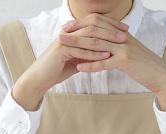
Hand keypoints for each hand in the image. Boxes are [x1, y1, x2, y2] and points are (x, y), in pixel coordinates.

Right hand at [12, 16, 128, 110]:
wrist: (39, 78)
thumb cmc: (57, 69)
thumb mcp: (76, 59)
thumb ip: (87, 54)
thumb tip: (104, 53)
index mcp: (73, 31)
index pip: (94, 22)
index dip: (110, 24)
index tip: (125, 30)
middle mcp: (69, 32)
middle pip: (93, 26)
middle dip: (111, 30)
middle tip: (126, 34)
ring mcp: (64, 40)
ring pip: (89, 37)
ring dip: (106, 40)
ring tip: (120, 44)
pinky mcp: (61, 51)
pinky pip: (81, 51)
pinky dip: (94, 54)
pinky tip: (106, 56)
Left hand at [61, 14, 165, 110]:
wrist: (160, 75)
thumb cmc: (143, 65)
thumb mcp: (128, 51)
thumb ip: (115, 46)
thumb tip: (101, 45)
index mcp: (120, 34)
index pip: (98, 23)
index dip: (81, 24)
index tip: (67, 27)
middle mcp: (121, 37)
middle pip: (94, 31)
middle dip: (76, 32)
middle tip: (60, 34)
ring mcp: (123, 48)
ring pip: (96, 45)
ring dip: (78, 45)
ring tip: (63, 47)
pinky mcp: (125, 61)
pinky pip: (104, 62)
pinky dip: (91, 65)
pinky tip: (79, 68)